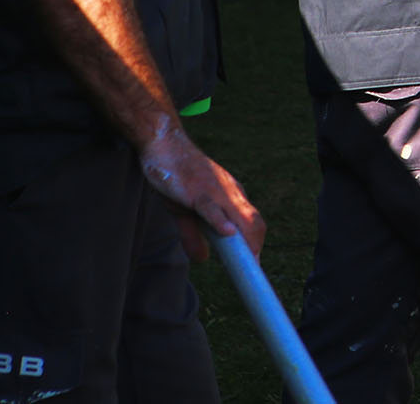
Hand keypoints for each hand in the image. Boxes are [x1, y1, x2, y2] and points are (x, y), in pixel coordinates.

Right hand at [140, 121, 266, 260]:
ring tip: (248, 263)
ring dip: (246, 241)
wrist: (163, 145)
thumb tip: (202, 260)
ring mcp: (216, 191)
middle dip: (256, 249)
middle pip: (254, 223)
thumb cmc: (176, 176)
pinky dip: (221, 220)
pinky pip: (212, 207)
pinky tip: (227, 233)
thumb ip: (193, 235)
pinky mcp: (198, 189)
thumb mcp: (184, 211)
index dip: (256, 246)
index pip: (252, 224)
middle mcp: (230, 193)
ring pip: (240, 215)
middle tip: (252, 276)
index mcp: (230, 197)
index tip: (254, 271)